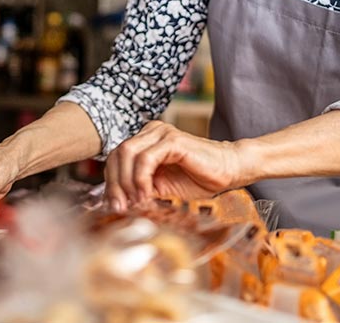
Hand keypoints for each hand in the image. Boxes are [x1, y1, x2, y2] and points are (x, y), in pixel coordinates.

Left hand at [104, 120, 244, 211]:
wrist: (228, 171)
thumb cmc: (197, 179)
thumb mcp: (160, 188)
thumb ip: (138, 189)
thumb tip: (114, 203)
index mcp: (145, 140)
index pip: (115, 158)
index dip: (110, 182)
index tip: (113, 206)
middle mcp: (150, 131)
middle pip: (117, 154)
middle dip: (114, 184)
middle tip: (119, 207)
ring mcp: (161, 133)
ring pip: (127, 154)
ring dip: (126, 182)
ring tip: (134, 203)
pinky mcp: (172, 140)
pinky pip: (146, 158)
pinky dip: (140, 179)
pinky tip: (145, 195)